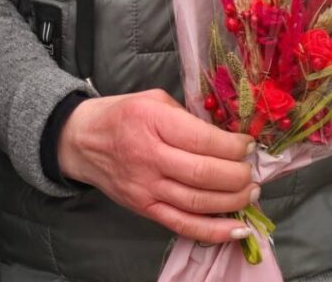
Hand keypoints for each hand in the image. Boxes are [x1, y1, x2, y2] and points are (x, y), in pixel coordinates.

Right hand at [57, 89, 256, 243]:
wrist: (80, 140)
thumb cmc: (119, 115)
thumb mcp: (151, 99)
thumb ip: (186, 116)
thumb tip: (224, 136)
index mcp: (150, 119)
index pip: (202, 139)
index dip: (234, 146)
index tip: (248, 145)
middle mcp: (148, 154)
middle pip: (205, 173)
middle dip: (239, 175)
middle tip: (251, 171)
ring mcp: (145, 186)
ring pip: (199, 201)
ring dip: (234, 200)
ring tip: (250, 192)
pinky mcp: (144, 208)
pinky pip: (184, 225)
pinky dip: (215, 231)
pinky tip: (238, 228)